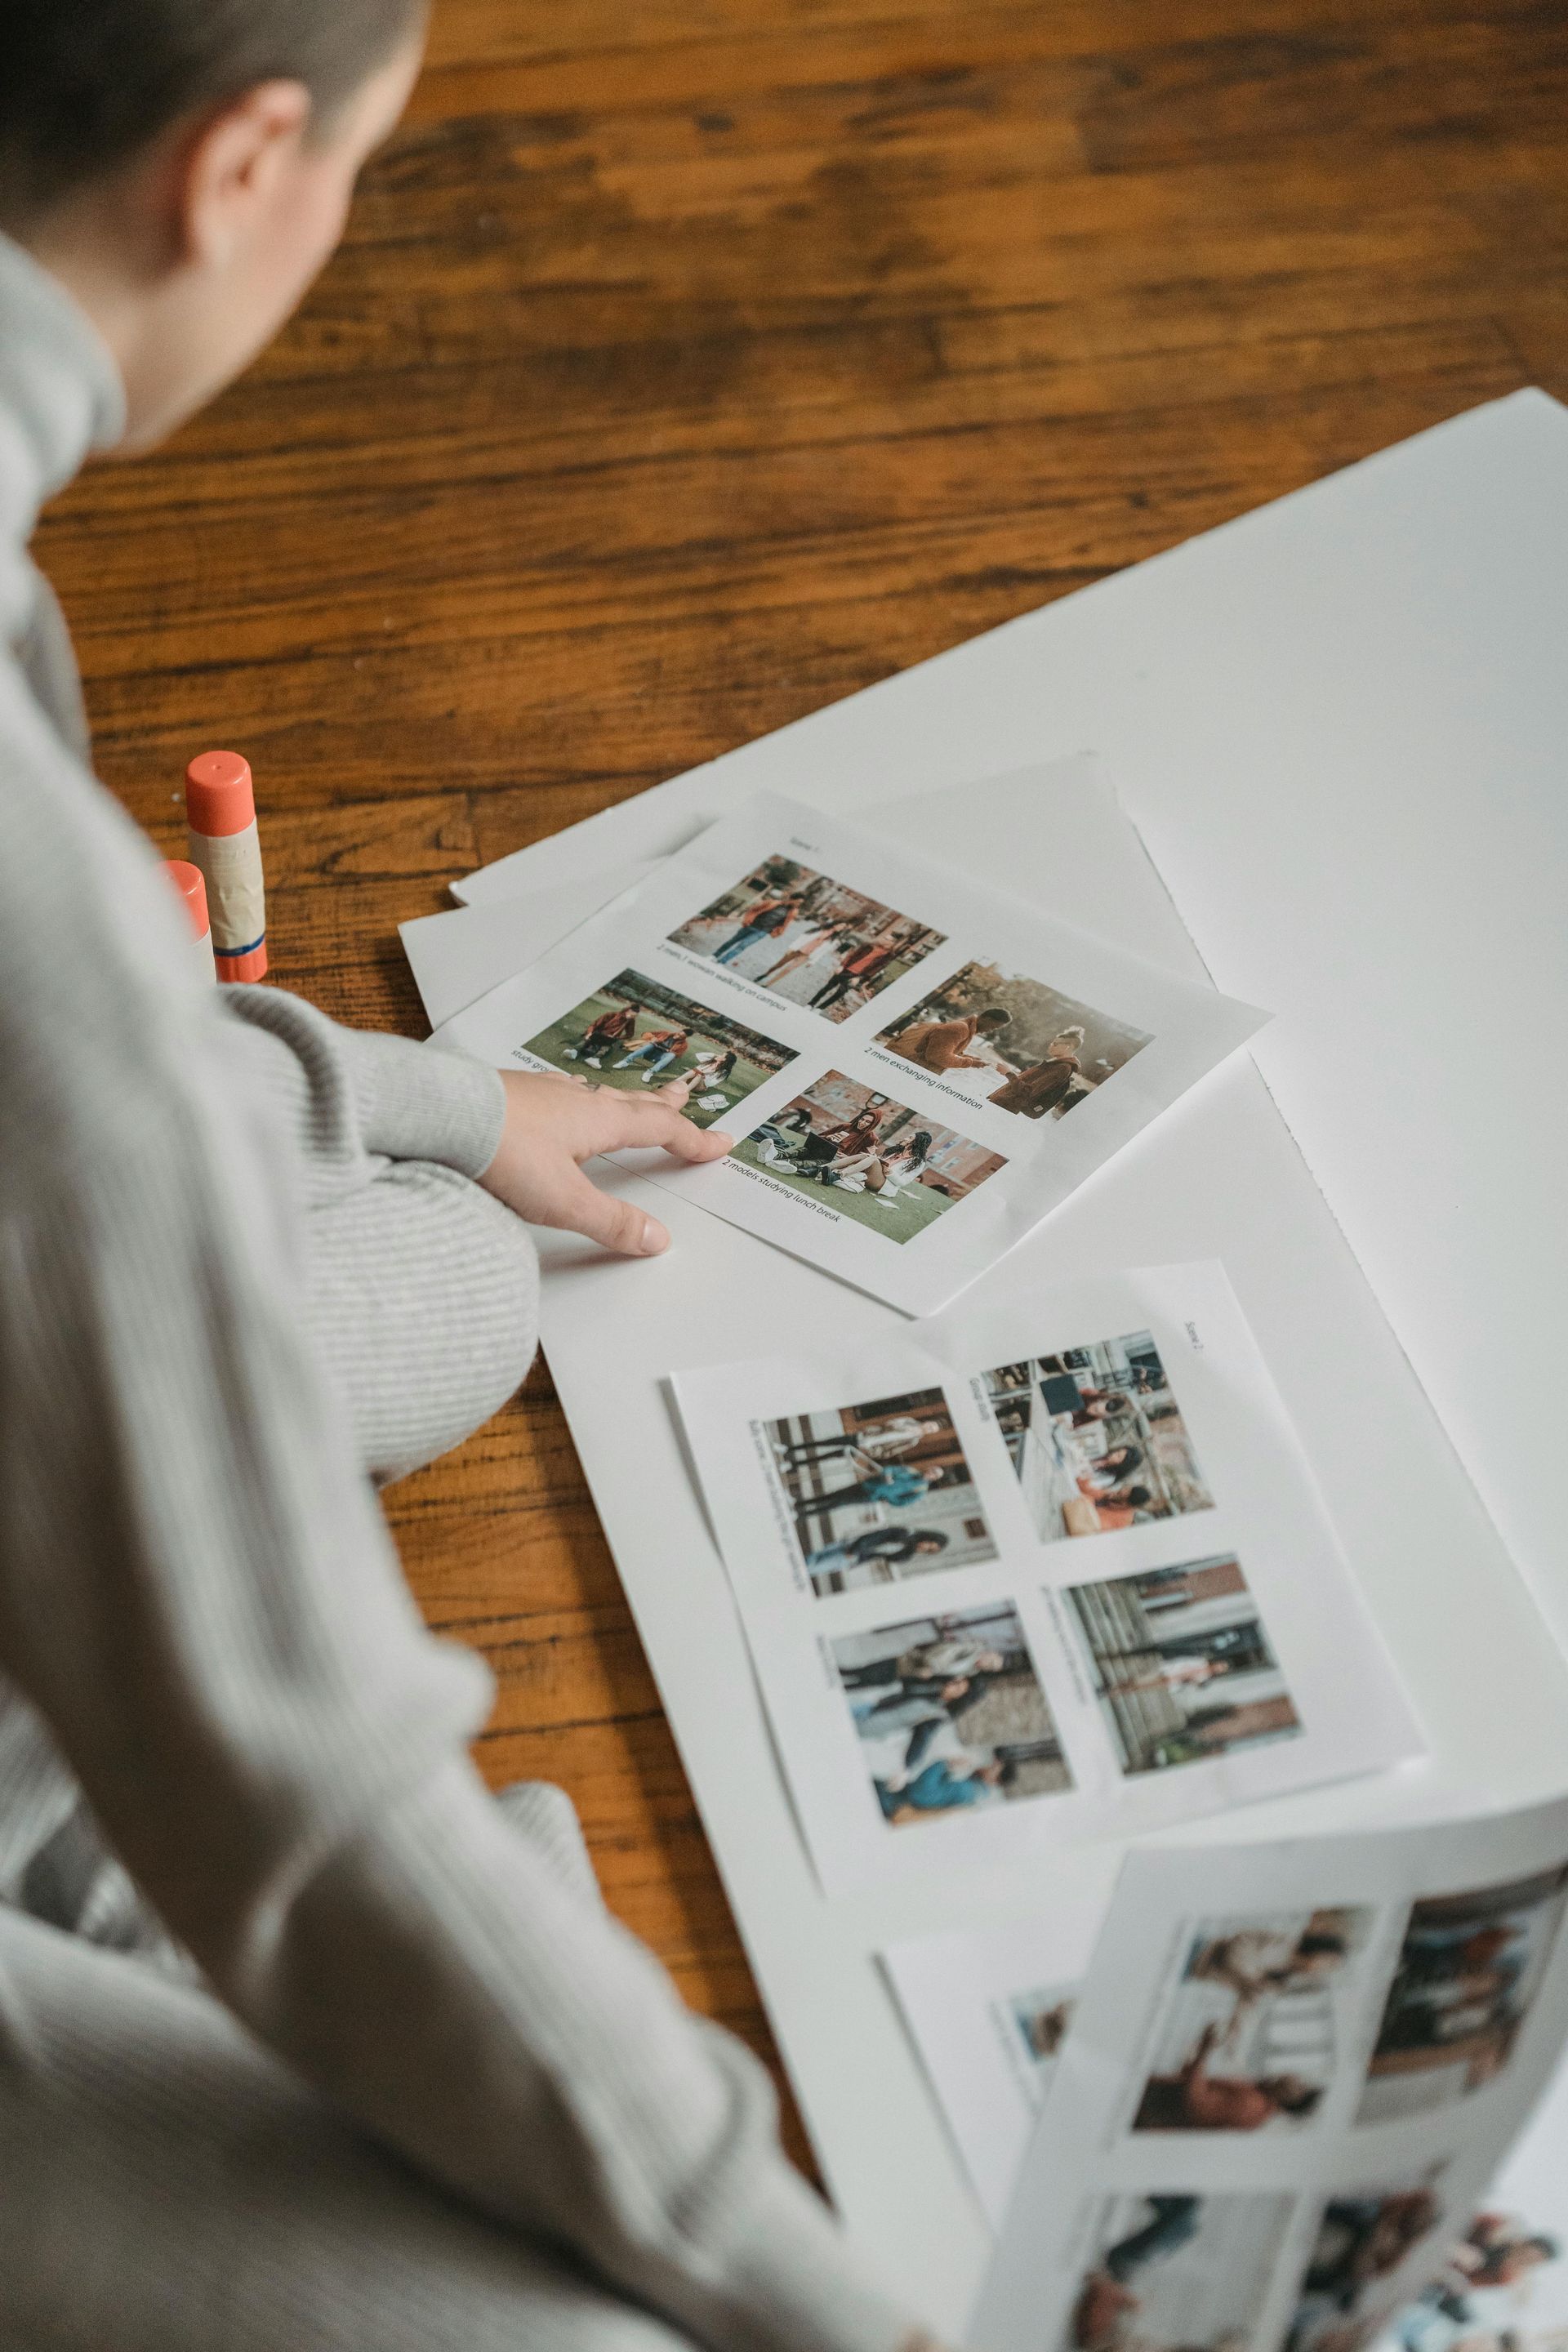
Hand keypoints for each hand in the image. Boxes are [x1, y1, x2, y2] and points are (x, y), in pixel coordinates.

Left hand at [478, 1069, 731, 1255]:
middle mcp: (573, 1099)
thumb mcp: (563, 1201)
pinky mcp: (508, 1094)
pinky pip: (557, 1092)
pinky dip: (575, 1097)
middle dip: (661, 1106)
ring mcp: (539, 1093)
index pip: (659, 1129)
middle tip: (683, 1099)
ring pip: (593, 1094)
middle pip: (630, 1102)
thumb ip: (610, 1222)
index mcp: (597, 1120)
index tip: (718, 1144)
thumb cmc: (499, 1150)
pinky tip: (560, 1099)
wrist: (438, 1115)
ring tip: (629, 1099)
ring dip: (619, 1099)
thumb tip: (654, 1238)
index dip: (692, 1140)